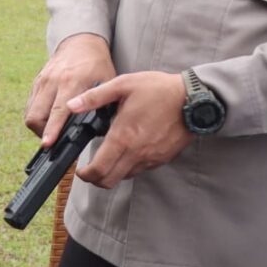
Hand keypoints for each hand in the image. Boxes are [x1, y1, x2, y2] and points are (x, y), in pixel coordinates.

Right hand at [27, 33, 115, 144]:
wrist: (81, 43)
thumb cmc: (97, 65)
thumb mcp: (107, 82)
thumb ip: (103, 105)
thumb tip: (102, 132)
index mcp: (72, 81)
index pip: (58, 110)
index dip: (52, 129)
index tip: (47, 143)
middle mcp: (53, 82)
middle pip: (36, 115)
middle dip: (42, 133)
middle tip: (54, 142)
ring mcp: (42, 82)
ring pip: (30, 113)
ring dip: (39, 127)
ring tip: (52, 133)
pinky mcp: (36, 83)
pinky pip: (30, 106)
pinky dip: (37, 117)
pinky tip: (49, 120)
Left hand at [68, 70, 193, 186]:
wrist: (194, 99)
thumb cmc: (159, 90)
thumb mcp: (123, 85)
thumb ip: (95, 97)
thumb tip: (72, 106)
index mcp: (123, 137)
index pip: (99, 170)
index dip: (85, 175)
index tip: (81, 170)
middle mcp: (136, 153)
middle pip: (109, 182)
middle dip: (96, 179)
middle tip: (91, 169)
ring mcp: (151, 158)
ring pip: (125, 176)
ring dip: (114, 171)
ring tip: (111, 155)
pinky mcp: (162, 159)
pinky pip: (141, 169)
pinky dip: (130, 165)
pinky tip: (130, 149)